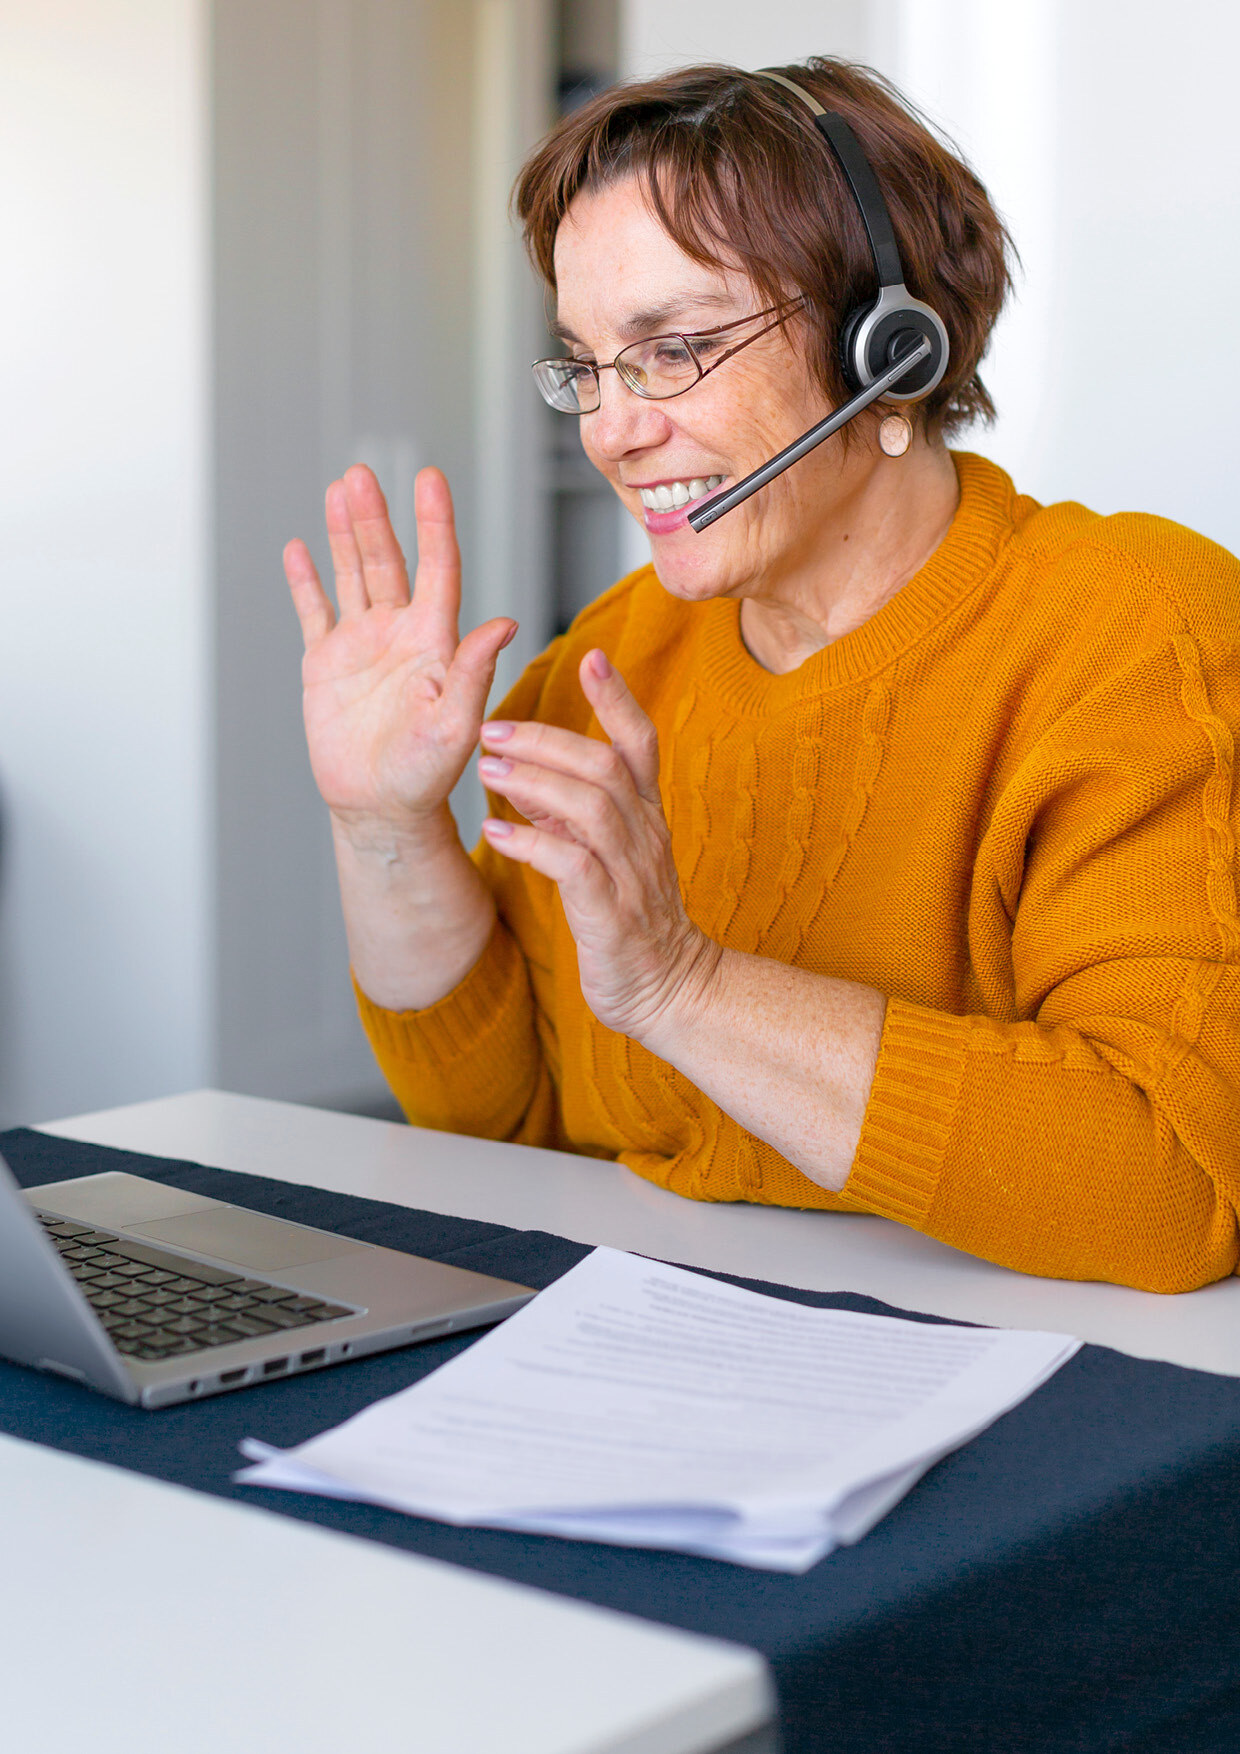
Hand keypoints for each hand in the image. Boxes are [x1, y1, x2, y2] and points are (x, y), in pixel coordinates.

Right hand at [284, 465, 515, 841]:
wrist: (381, 809)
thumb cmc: (427, 776)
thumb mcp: (457, 724)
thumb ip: (476, 671)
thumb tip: (506, 623)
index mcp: (435, 642)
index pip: (438, 569)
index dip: (434, 524)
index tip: (430, 480)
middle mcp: (399, 633)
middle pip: (388, 561)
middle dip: (374, 516)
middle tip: (362, 473)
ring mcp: (361, 645)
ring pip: (353, 574)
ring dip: (345, 533)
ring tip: (340, 489)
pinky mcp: (326, 664)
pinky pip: (314, 611)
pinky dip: (304, 580)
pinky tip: (298, 548)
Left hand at [477, 650, 720, 1043]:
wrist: (669, 989)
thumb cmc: (632, 918)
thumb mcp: (606, 852)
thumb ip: (571, 811)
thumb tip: (524, 771)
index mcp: (647, 816)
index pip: (640, 744)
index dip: (617, 700)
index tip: (591, 657)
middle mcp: (645, 836)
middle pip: (603, 766)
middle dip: (546, 740)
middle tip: (491, 728)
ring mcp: (631, 874)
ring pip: (590, 808)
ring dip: (534, 783)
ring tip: (486, 771)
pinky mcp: (612, 914)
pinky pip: (574, 867)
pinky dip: (534, 844)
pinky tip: (496, 834)